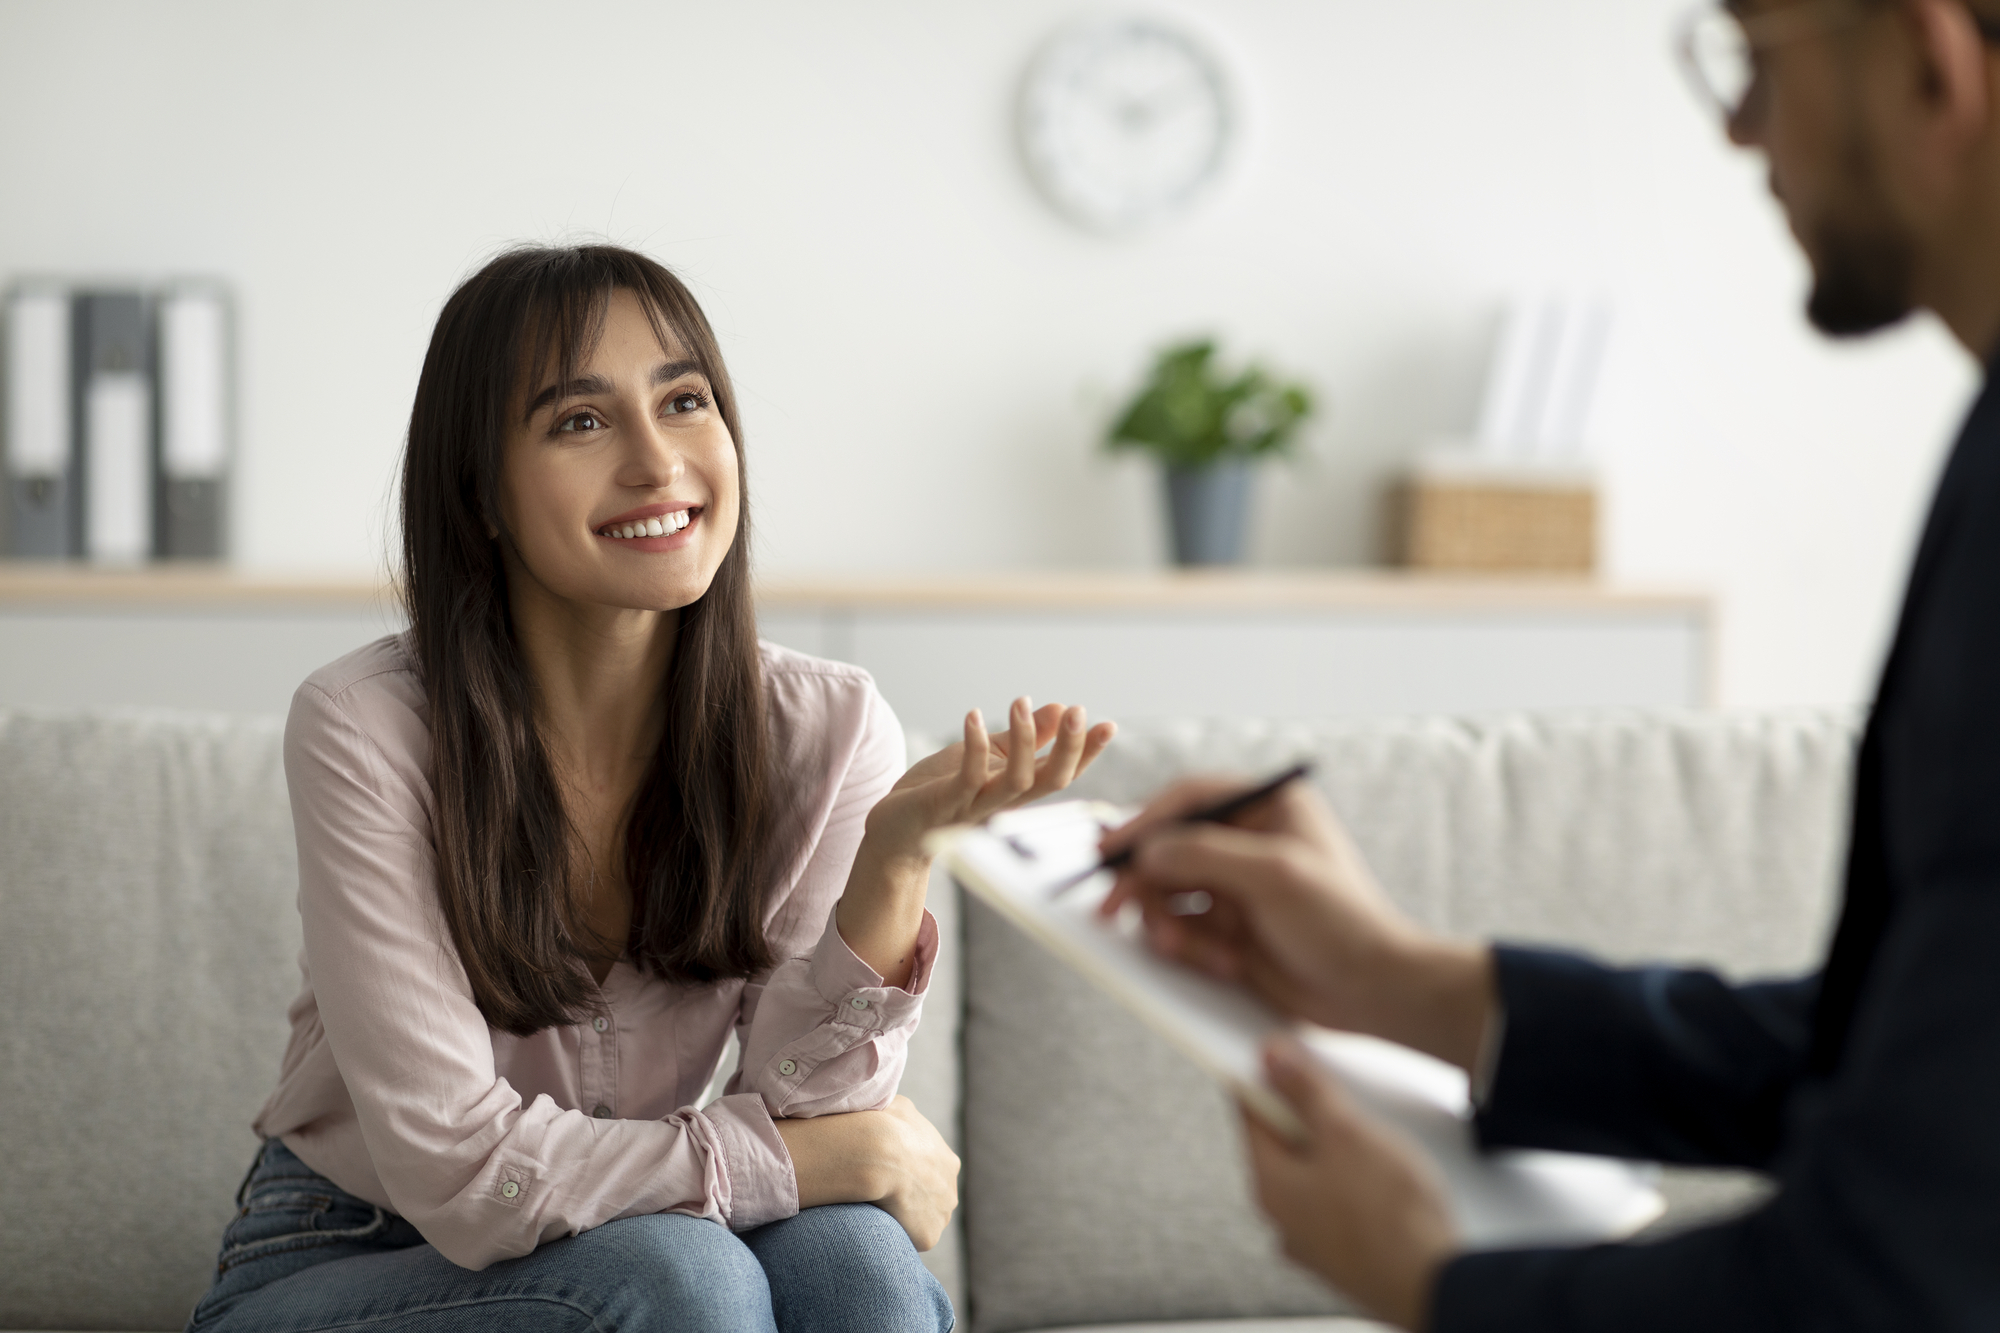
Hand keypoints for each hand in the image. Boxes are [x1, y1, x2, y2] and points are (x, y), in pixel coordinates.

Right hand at [775, 1096, 960, 1250]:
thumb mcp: (899, 1107)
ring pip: (922, 1222)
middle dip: (912, 1200)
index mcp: (948, 1162)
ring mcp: (941, 1216)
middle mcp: (950, 1191)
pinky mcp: (928, 1237)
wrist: (876, 1152)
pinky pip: (909, 1239)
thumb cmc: (882, 1124)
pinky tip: (876, 1224)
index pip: (931, 1174)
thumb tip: (897, 1112)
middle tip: (881, 1196)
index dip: (910, 1176)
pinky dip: (894, 1235)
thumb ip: (905, 1117)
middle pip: (932, 1200)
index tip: (888, 1176)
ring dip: (904, 1219)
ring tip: (876, 1211)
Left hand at [865, 697, 1117, 864]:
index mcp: (1016, 791)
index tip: (1108, 725)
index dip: (1086, 752)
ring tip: (1020, 702)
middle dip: (1070, 748)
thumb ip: (1021, 739)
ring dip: (1023, 740)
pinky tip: (974, 716)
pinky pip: (969, 779)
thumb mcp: (986, 756)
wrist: (894, 827)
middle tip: (1077, 711)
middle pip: (1051, 782)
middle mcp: (1003, 803)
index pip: (1061, 773)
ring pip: (1016, 782)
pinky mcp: (946, 804)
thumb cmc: (940, 790)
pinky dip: (975, 747)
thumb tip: (1058, 709)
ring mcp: (976, 806)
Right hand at [1098, 777, 1492, 1071]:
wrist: (1374, 991)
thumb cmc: (1341, 922)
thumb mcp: (1275, 874)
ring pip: (1170, 891)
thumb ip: (1206, 853)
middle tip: (1115, 906)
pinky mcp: (1232, 928)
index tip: (1112, 849)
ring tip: (1175, 945)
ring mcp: (1239, 886)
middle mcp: (1250, 841)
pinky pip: (1185, 929)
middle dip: (1146, 880)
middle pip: (1170, 846)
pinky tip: (1220, 963)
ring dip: (1166, 919)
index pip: (1191, 798)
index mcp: (1270, 807)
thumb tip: (1148, 850)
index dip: (1147, 821)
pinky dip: (1189, 947)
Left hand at [1243, 1038, 1456, 1329]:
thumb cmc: (1390, 1215)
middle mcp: (1284, 1218)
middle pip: (1284, 1145)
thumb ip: (1306, 1090)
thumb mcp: (1346, 1132)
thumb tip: (1273, 1058)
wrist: (1436, 1285)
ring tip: (1374, 1140)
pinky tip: (1387, 1179)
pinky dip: (1357, 1184)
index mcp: (1270, 1185)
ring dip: (1338, 1151)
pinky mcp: (1349, 1255)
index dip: (1265, 1078)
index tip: (1284, 1056)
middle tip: (1341, 1096)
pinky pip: (1342, 1204)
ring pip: (1316, 1176)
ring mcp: (1316, 1241)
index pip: (1250, 1115)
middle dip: (1309, 1114)